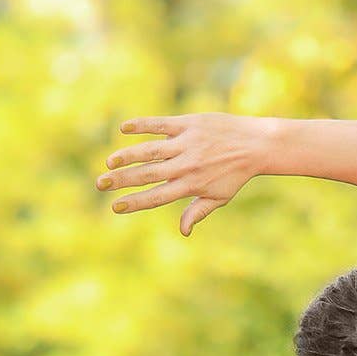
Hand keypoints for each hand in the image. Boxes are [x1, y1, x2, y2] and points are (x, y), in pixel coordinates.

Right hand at [96, 112, 273, 235]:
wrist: (256, 145)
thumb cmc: (236, 174)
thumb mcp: (220, 197)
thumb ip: (197, 212)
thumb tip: (183, 232)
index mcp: (192, 185)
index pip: (157, 197)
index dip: (135, 203)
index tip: (115, 207)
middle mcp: (187, 166)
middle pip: (147, 174)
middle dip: (122, 181)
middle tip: (100, 184)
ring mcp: (187, 144)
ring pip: (150, 151)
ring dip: (127, 156)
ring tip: (109, 162)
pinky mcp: (189, 124)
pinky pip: (160, 124)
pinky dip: (142, 125)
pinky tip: (123, 128)